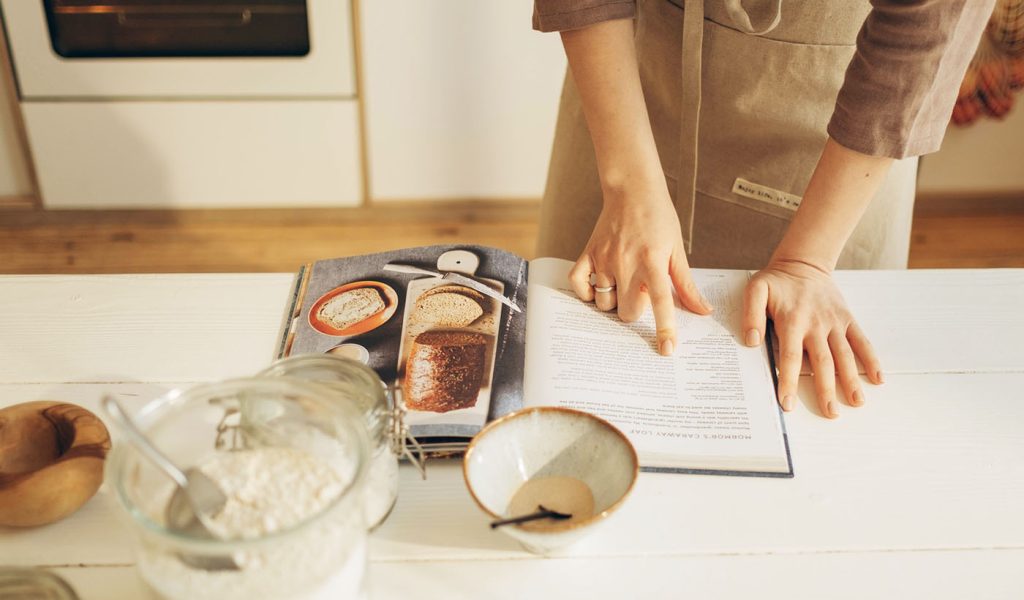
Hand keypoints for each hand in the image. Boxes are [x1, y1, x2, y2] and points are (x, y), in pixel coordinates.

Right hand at [567, 181, 712, 355]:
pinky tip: (598, 287)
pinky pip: (578, 284)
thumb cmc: (659, 219)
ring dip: (614, 303)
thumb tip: (702, 311)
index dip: (664, 329)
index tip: (666, 350)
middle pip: (627, 312)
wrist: (633, 190)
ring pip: (604, 303)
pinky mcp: (588, 254)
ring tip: (623, 286)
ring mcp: (604, 260)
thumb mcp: (677, 250)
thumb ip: (687, 284)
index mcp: (653, 263)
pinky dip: (586, 293)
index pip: (661, 303)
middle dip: (636, 312)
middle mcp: (626, 264)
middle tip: (642, 295)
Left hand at [743, 258, 883, 417]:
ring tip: (856, 402)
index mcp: (792, 320)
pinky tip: (877, 379)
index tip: (787, 403)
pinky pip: (861, 341)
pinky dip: (871, 359)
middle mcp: (816, 324)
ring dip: (851, 380)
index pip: (790, 357)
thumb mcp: (756, 290)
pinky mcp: (847, 319)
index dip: (789, 381)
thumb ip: (751, 314)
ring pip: (844, 355)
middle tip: (830, 413)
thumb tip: (751, 341)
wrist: (804, 263)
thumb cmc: (776, 282)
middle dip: (825, 389)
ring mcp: (834, 323)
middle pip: (822, 362)